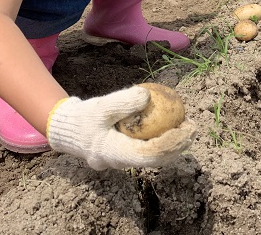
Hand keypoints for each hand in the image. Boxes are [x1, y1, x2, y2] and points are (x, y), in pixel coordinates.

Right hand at [47, 86, 197, 169]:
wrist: (68, 129)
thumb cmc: (84, 117)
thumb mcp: (100, 106)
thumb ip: (123, 102)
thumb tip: (148, 97)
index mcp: (112, 154)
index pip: (146, 155)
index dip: (168, 144)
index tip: (184, 129)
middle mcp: (119, 163)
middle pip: (154, 160)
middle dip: (176, 146)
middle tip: (192, 128)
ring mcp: (123, 161)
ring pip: (153, 156)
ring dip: (172, 144)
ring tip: (188, 126)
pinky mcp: (126, 154)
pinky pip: (148, 149)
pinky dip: (162, 139)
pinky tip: (174, 125)